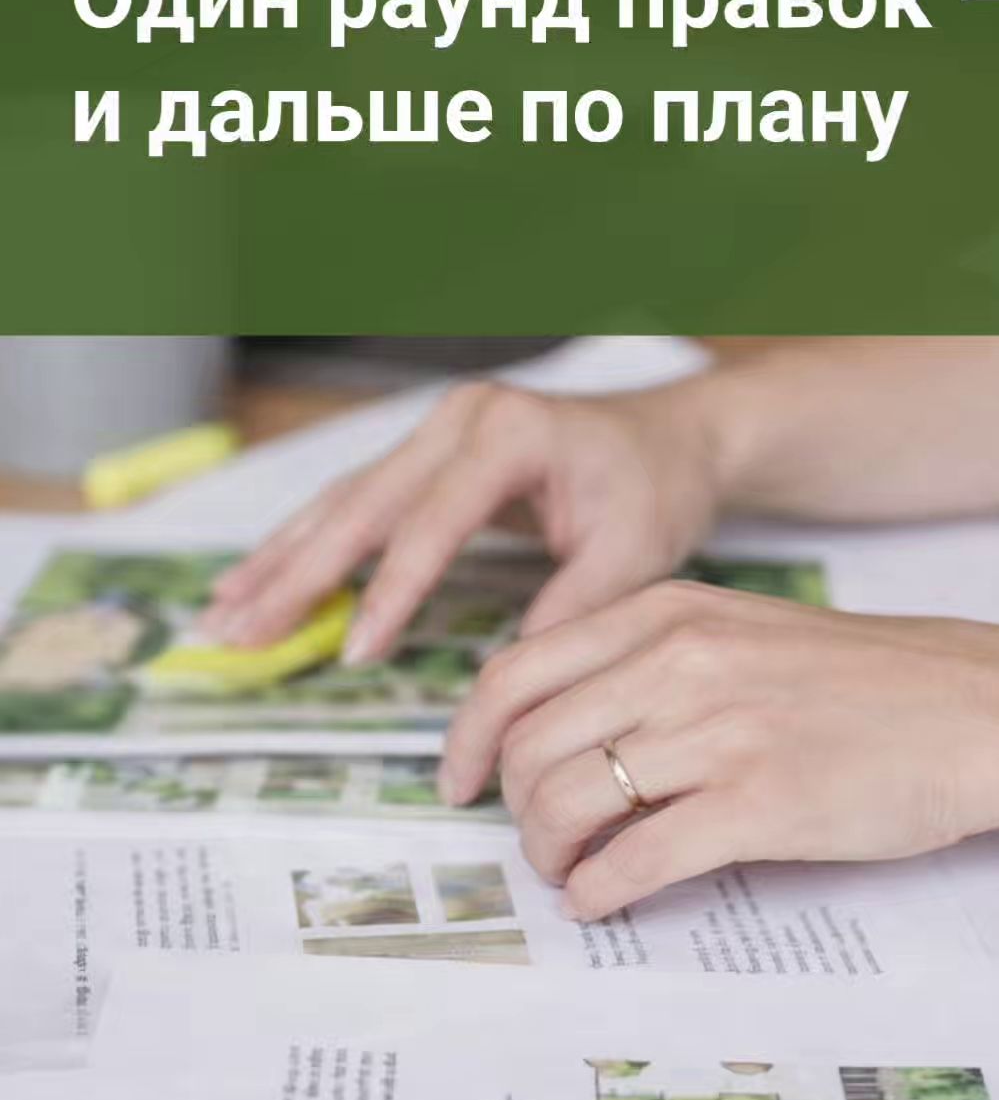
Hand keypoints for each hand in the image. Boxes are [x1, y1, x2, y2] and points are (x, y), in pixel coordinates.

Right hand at [203, 377, 734, 657]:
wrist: (673, 437)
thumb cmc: (655, 492)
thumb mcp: (631, 559)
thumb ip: (566, 613)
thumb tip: (505, 681)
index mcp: (509, 433)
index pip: (432, 522)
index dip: (389, 593)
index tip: (354, 654)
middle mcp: (459, 419)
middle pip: (361, 505)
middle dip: (295, 575)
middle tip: (238, 634)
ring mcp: (435, 429)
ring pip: (341, 501)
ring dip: (280, 562)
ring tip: (223, 616)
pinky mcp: (424, 451)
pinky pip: (354, 502)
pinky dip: (304, 545)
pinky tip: (258, 580)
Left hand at [439, 581, 998, 918]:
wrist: (978, 710)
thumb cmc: (864, 683)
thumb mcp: (741, 634)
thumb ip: (651, 664)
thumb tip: (562, 733)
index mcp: (667, 613)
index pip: (515, 671)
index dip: (468, 738)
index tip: (458, 779)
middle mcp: (679, 663)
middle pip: (530, 746)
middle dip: (512, 809)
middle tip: (531, 841)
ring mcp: (717, 732)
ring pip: (569, 802)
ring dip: (548, 854)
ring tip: (568, 872)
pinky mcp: (758, 804)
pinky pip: (635, 859)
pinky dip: (597, 891)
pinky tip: (599, 902)